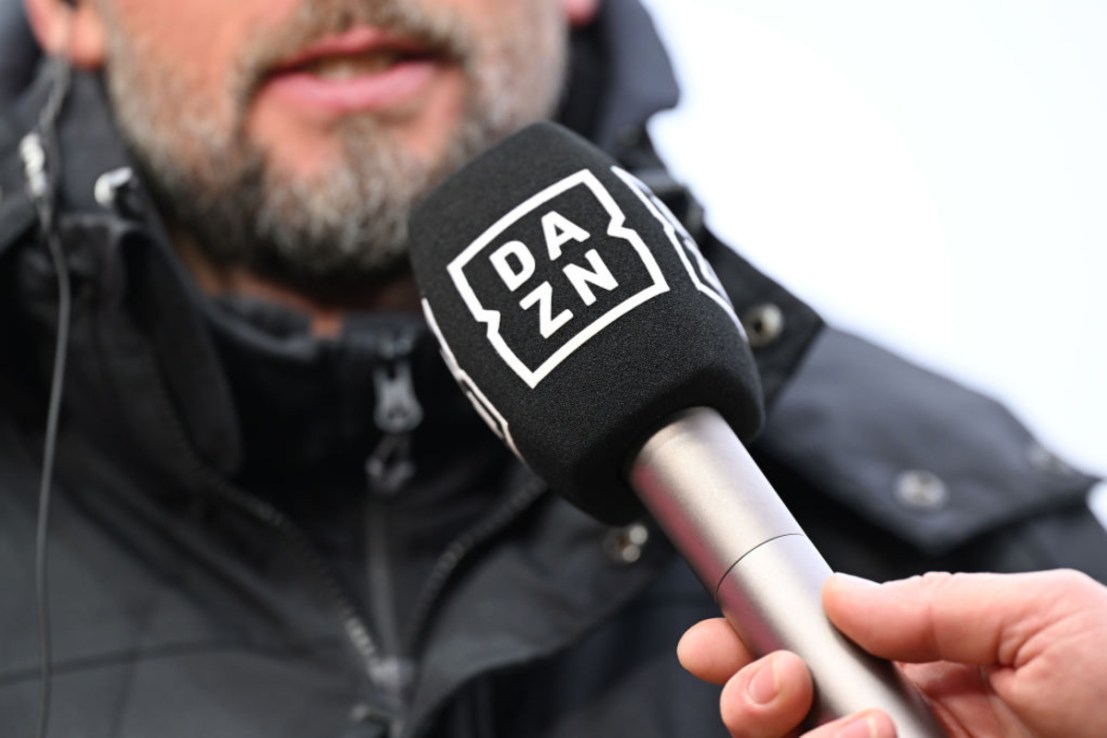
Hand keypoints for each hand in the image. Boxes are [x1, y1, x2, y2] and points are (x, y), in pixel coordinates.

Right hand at [677, 569, 1106, 737]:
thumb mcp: (1049, 617)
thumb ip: (937, 604)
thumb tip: (841, 596)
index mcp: (934, 673)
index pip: (819, 655)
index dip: (754, 646)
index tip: (712, 643)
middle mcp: (912, 732)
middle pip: (789, 719)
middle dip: (757, 697)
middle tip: (777, 684)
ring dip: (812, 737)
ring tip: (873, 733)